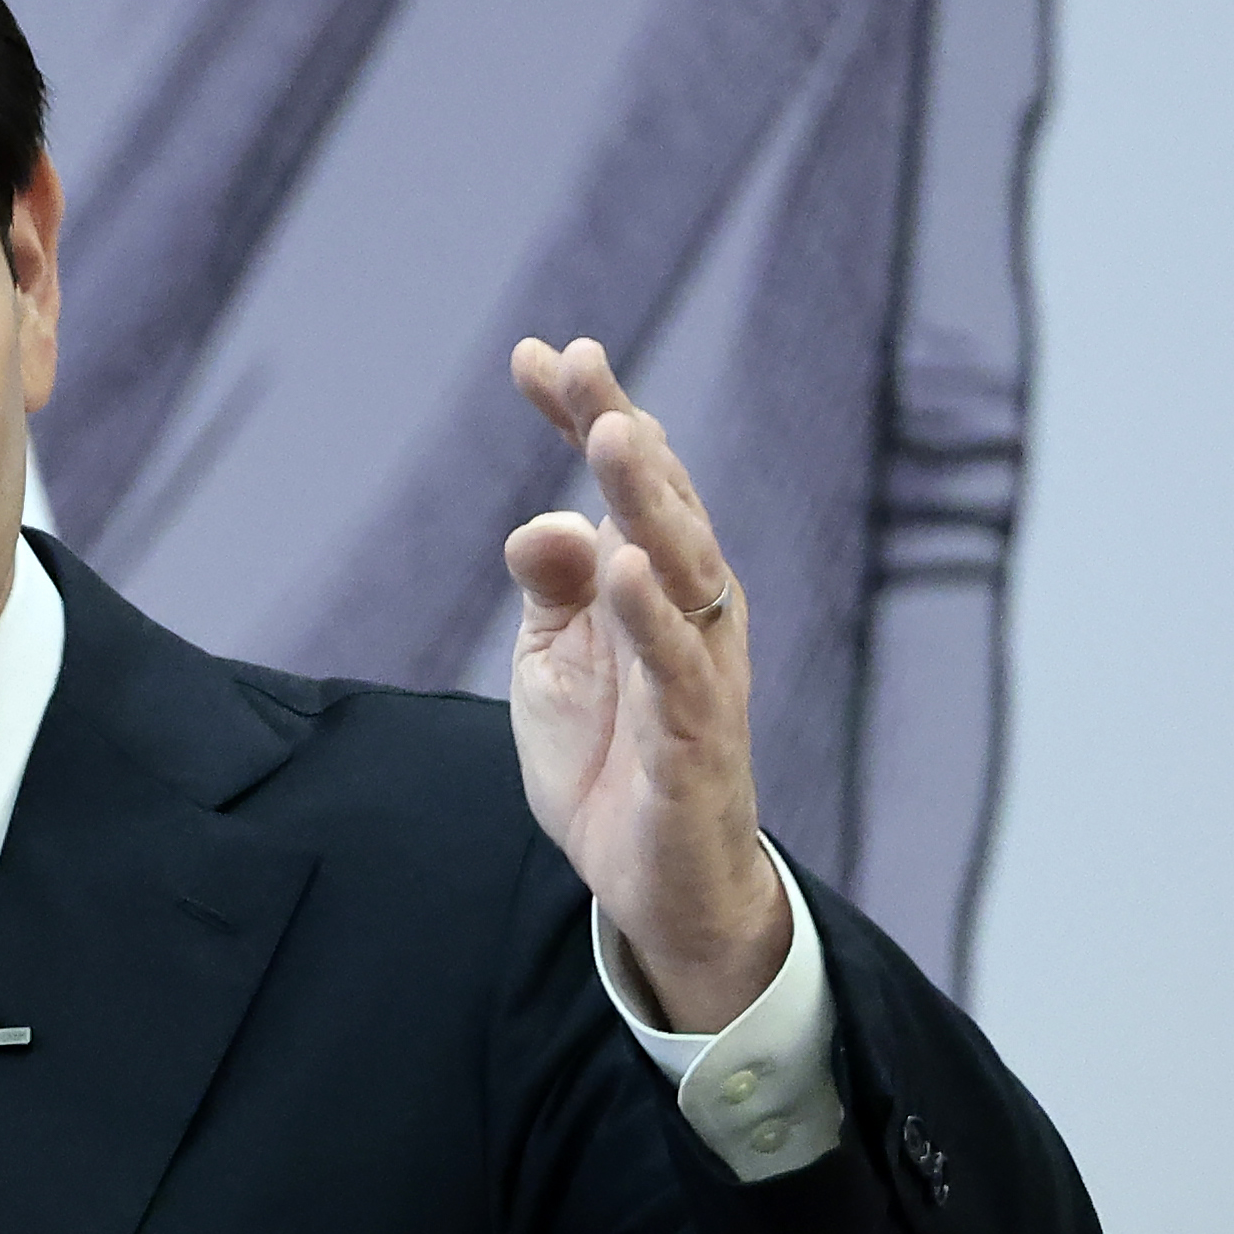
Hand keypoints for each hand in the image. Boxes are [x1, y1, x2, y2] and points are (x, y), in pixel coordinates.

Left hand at [502, 337, 787, 1032]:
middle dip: (620, 430)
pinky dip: (652, 616)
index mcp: (654, 580)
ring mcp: (699, 669)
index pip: (623, 481)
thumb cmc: (607, 755)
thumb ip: (550, 586)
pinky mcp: (696, 738)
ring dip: (648, 499)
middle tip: (581, 367)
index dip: (584, 414)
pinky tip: (624, 566)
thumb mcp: (553, 660)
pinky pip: (678, 668)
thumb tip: (541, 521)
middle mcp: (690, 608)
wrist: (650, 879)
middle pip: (661, 502)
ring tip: (612, 435)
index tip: (534, 354)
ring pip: (683, 567)